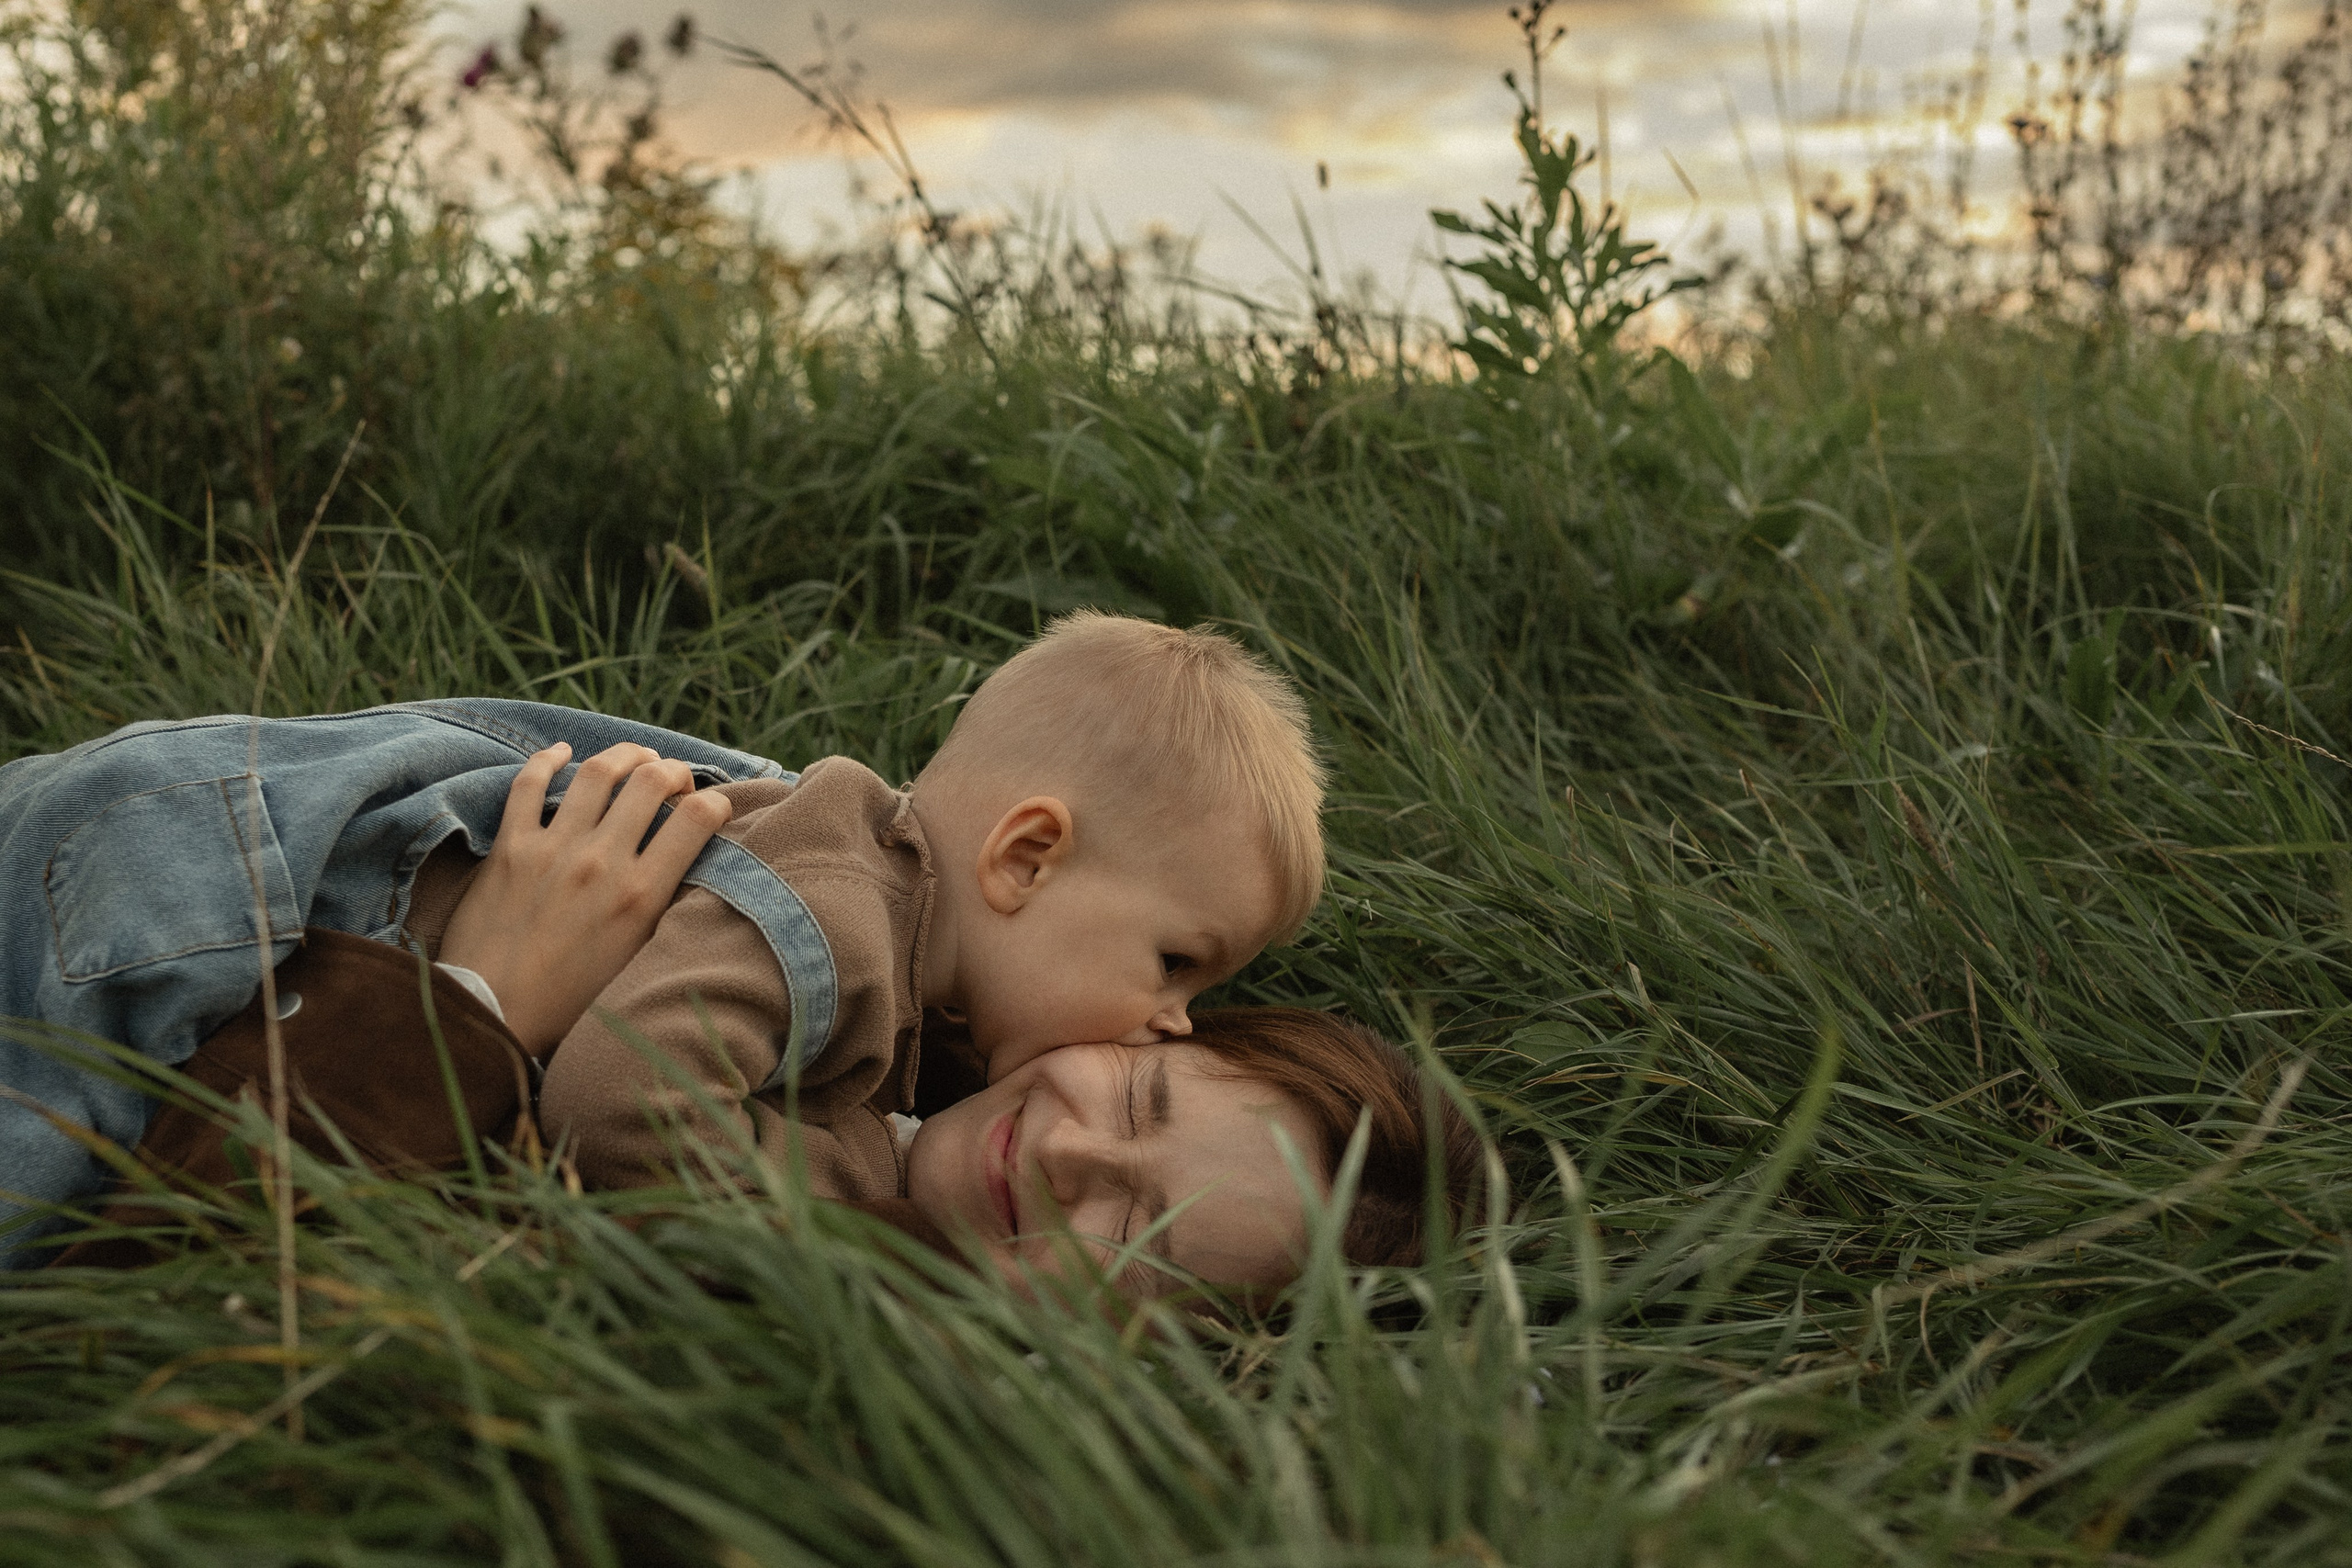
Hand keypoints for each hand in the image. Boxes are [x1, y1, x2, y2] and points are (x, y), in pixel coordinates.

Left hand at [437, 741, 734, 1054]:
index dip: (714, 802)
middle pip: (651, 782)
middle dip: (673, 771)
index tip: (711, 805)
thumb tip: (679, 864)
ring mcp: (553, 849)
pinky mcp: (510, 847)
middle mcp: (602, 862)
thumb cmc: (570, 1001)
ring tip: (635, 758)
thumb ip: (658, 906)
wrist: (494, 1014)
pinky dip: (549, 760)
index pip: (697, 819)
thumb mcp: (636, 957)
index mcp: (641, 895)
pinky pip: (530, 784)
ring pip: (598, 772)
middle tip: (674, 778)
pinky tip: (563, 753)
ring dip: (624, 755)